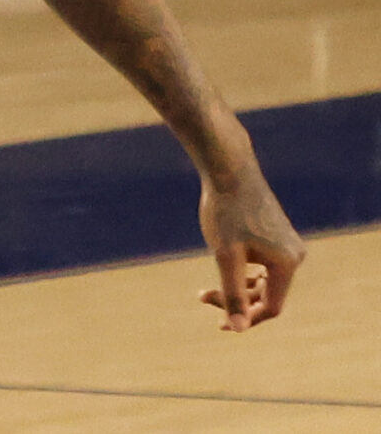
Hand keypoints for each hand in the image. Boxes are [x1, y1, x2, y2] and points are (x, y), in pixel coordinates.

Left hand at [197, 163, 304, 330]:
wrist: (229, 170)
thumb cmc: (225, 212)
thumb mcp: (225, 257)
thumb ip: (233, 293)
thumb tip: (238, 328)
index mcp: (287, 264)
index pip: (271, 307)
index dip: (246, 319)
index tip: (219, 324)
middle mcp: (294, 256)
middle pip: (267, 294)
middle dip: (236, 299)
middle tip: (202, 297)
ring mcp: (288, 244)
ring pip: (264, 279)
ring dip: (238, 286)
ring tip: (206, 289)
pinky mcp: (278, 234)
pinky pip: (264, 264)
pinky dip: (243, 270)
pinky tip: (226, 267)